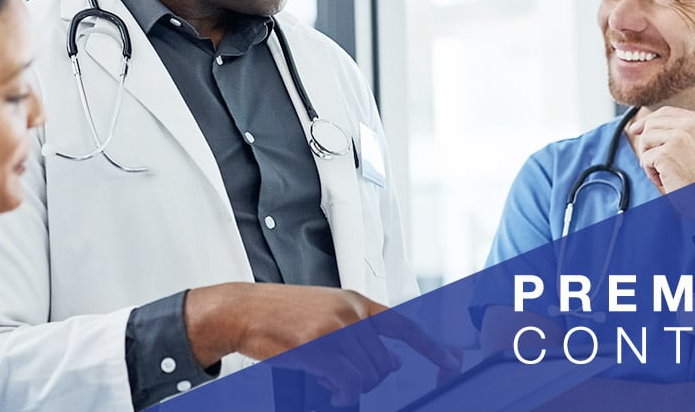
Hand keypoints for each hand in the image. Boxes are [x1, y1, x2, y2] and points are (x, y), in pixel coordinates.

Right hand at [186, 283, 458, 405]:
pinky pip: (348, 382)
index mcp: (355, 301)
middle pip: (384, 361)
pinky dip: (345, 394)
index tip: (452, 360)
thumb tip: (392, 361)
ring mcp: (334, 328)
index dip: (431, 346)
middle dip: (371, 379)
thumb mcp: (327, 316)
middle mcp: (350, 312)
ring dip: (355, 388)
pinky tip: (335, 392)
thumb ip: (359, 334)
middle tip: (346, 380)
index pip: (403, 325)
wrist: (243, 310)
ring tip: (336, 385)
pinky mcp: (317, 346)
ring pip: (369, 374)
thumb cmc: (281, 315)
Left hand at [625, 107, 694, 195]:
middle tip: (659, 163)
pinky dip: (651, 173)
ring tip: (666, 172)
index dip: (647, 122)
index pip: (664, 112)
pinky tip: (667, 180)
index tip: (636, 131)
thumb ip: (673, 132)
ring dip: (650, 159)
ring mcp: (679, 137)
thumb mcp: (693, 146)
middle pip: (651, 124)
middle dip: (648, 144)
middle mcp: (690, 124)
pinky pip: (644, 159)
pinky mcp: (666, 153)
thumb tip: (637, 127)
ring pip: (645, 140)